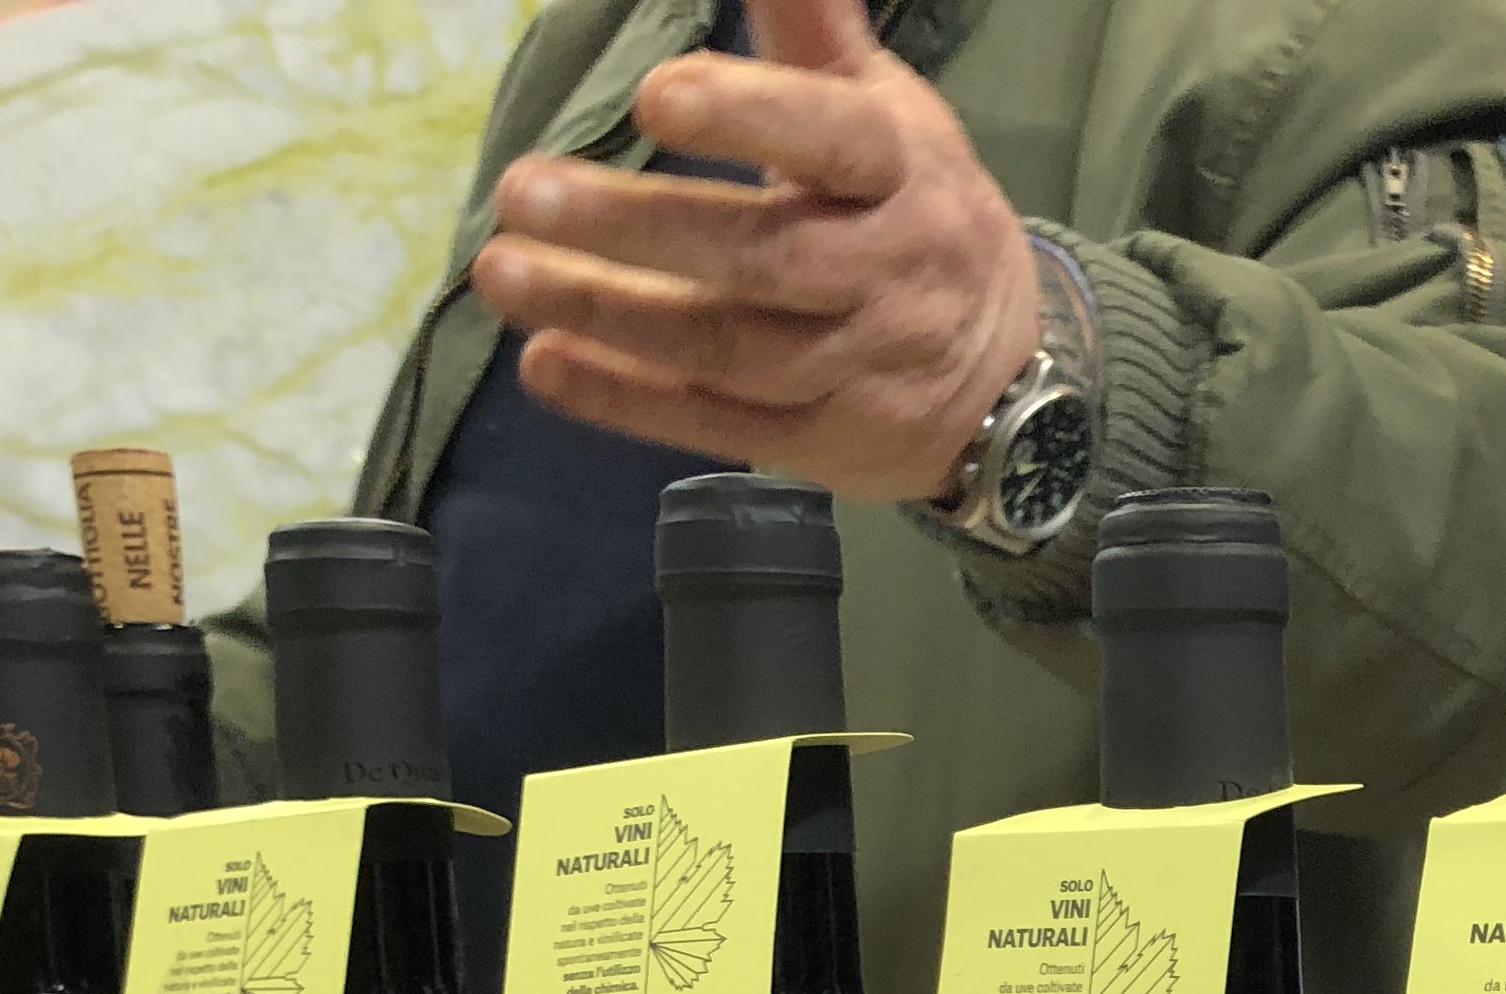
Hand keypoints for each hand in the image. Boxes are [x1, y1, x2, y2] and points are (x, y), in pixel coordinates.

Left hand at [471, 0, 1041, 501]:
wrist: (1003, 379)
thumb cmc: (916, 212)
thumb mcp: (888, 113)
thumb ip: (814, 33)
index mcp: (904, 175)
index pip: (836, 142)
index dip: (750, 118)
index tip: (655, 96)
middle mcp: (885, 275)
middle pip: (762, 255)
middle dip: (638, 227)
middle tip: (521, 191)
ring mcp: (851, 369)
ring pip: (726, 348)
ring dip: (608, 314)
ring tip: (503, 273)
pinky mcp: (816, 441)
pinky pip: (714, 424)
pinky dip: (625, 401)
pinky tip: (545, 366)